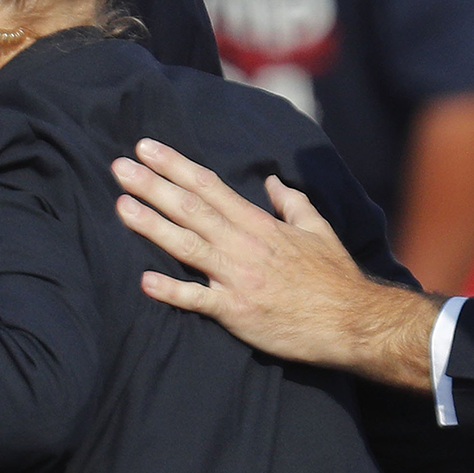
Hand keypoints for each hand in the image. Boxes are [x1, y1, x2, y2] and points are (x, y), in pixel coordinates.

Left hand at [111, 136, 435, 387]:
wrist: (356, 323)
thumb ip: (292, 204)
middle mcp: (243, 245)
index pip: (209, 186)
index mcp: (259, 225)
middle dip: (152, 185)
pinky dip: (171, 291)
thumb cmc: (336, 278)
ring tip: (120, 206)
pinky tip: (144, 280)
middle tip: (117, 166)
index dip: (174, 166)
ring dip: (151, 225)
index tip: (145, 149)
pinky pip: (198, 300)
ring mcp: (238, 278)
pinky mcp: (236, 312)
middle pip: (190, 208)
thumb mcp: (318, 231)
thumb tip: (273, 180)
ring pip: (186, 245)